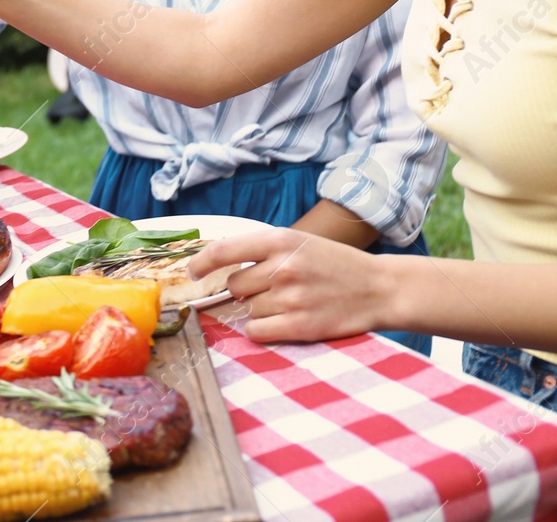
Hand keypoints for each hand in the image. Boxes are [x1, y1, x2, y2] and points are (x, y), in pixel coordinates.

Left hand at [189, 227, 391, 343]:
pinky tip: (283, 321)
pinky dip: (262, 329)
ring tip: (292, 302)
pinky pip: (257, 331)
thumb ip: (261, 251)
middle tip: (275, 288)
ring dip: (261, 309)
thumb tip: (218, 266)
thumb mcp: (298, 242)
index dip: (201, 263)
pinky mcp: (300, 326)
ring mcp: (291, 298)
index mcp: (279, 241)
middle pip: (235, 285)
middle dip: (247, 289)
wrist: (380, 288)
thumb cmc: (334, 264)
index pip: (222, 250)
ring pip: (247, 309)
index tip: (192, 272)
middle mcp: (282, 267)